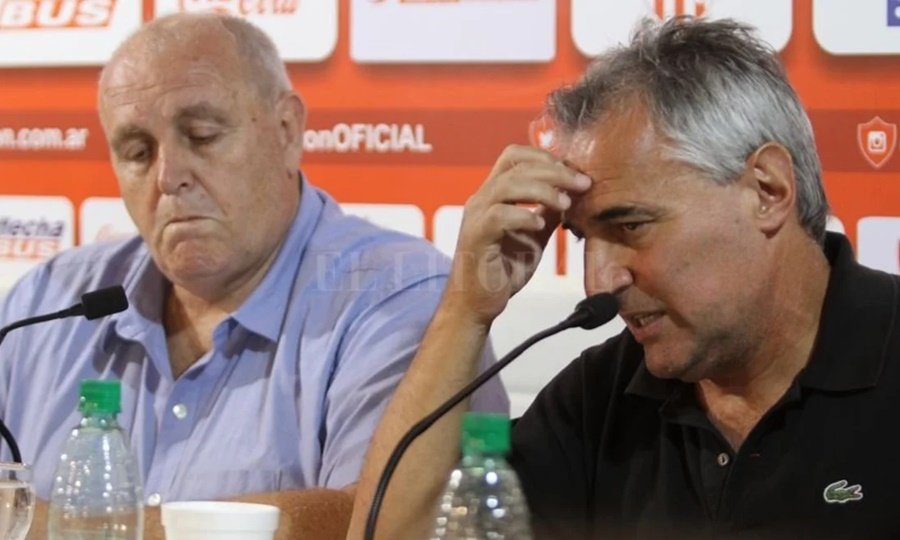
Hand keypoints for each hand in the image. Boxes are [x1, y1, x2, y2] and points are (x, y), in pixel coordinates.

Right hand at [446, 144, 590, 324]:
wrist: (477, 304)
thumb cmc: (502, 270)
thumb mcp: (534, 236)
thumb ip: (548, 213)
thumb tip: (571, 195)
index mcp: (493, 194)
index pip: (515, 156)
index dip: (546, 156)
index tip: (575, 173)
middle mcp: (481, 199)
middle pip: (516, 164)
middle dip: (555, 170)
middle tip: (582, 183)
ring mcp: (476, 217)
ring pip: (508, 184)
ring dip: (543, 189)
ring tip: (566, 204)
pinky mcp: (476, 237)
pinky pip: (498, 216)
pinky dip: (523, 216)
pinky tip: (540, 225)